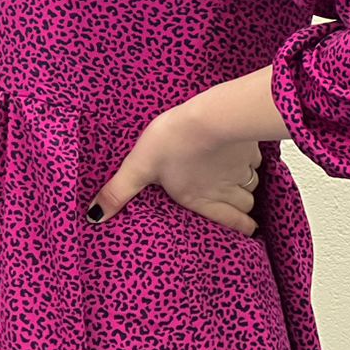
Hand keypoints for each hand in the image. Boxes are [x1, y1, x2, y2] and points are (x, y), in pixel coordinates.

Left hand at [87, 105, 262, 235]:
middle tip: (242, 209)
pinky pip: (254, 160)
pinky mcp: (248, 148)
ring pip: (251, 183)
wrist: (208, 119)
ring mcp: (240, 169)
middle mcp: (224, 189)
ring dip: (247, 185)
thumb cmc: (171, 143)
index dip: (240, 227)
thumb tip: (95, 216)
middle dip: (243, 207)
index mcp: (199, 198)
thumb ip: (119, 191)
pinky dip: (249, 161)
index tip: (247, 230)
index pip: (229, 220)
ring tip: (241, 184)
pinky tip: (242, 155)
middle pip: (244, 204)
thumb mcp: (138, 168)